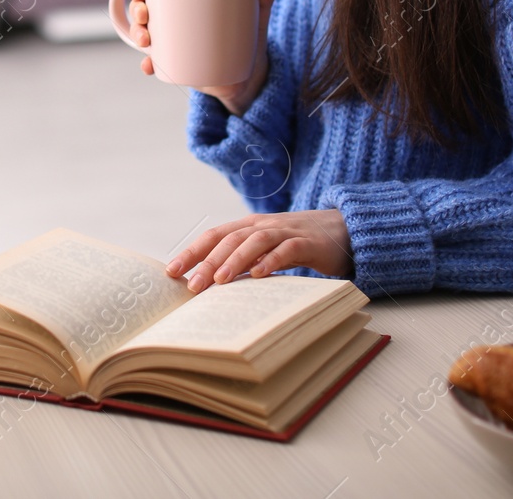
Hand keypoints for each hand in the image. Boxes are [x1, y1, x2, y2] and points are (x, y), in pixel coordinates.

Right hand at [131, 0, 275, 115]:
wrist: (249, 76)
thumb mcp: (255, 19)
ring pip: (145, 35)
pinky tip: (149, 67)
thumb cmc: (249, 39)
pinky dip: (149, 65)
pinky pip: (156, 63)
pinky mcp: (176, 65)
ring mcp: (173, 43)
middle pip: (145, 11)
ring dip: (138, 35)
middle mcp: (175, 21)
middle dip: (136, 11)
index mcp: (188, 1)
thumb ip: (262, 1)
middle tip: (144, 16)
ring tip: (147, 41)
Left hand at [166, 211, 352, 291]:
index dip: (191, 251)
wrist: (341, 229)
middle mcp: (262, 225)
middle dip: (207, 261)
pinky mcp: (307, 243)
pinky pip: (287, 250)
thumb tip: (207, 287)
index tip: (171, 272)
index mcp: (248, 226)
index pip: (213, 235)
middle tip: (191, 285)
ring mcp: (285, 232)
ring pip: (254, 241)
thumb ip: (242, 262)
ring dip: (234, 260)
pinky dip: (271, 261)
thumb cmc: (296, 244)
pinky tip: (259, 276)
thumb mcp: (265, 251)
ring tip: (219, 281)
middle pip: (229, 239)